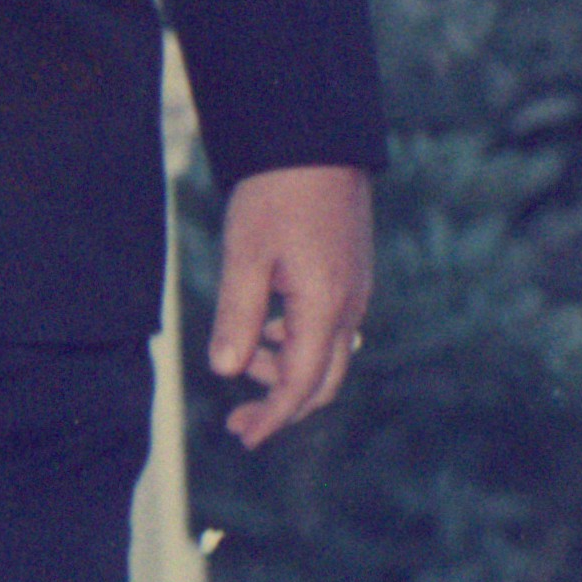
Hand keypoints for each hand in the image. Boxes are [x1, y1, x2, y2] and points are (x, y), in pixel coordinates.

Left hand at [209, 163, 375, 447]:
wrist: (317, 143)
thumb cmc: (277, 194)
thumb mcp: (245, 256)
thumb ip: (238, 317)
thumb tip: (227, 371)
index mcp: (325, 306)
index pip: (301, 384)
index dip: (272, 417)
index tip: (243, 438)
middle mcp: (349, 305)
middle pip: (324, 382)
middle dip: (282, 408)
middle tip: (237, 421)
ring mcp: (355, 291)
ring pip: (328, 357)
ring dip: (287, 373)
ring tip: (245, 357)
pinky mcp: (349, 276)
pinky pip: (331, 330)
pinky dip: (298, 345)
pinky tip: (268, 328)